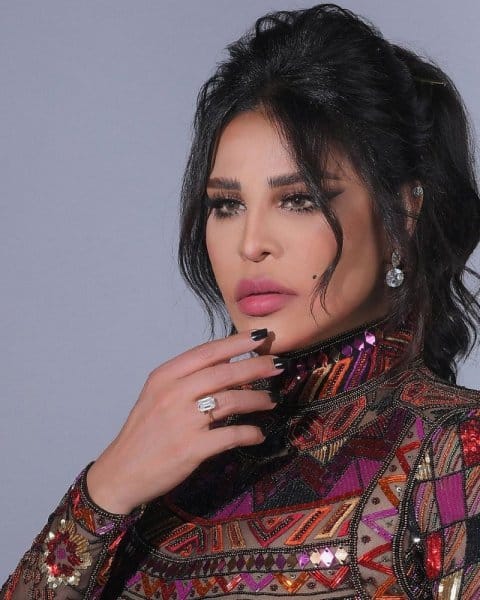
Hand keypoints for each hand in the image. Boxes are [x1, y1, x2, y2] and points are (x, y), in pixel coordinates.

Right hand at [86, 328, 285, 513]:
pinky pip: (231, 435)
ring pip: (231, 401)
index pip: (207, 351)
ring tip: (271, 400)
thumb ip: (189, 377)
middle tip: (278, 364)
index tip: (261, 336)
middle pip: (224, 373)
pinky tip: (258, 434)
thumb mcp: (158, 395)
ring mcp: (183, 421)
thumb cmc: (145, 431)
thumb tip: (230, 362)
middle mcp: (173, 394)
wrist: (121, 472)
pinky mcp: (191, 449)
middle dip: (257, 366)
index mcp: (165, 376)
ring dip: (257, 399)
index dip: (237, 342)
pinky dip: (250, 433)